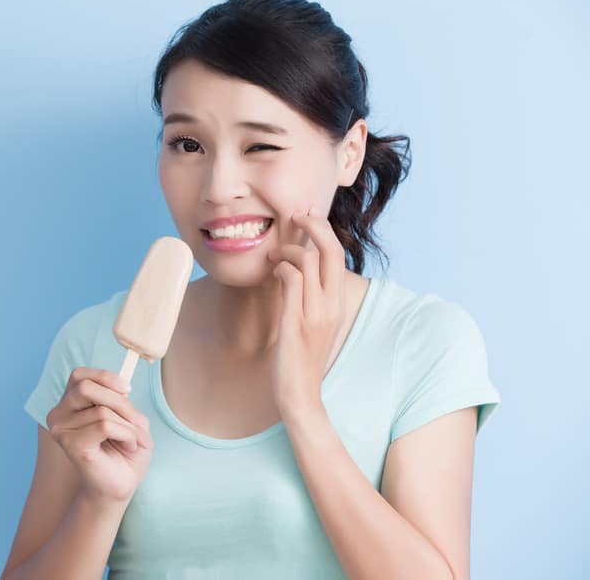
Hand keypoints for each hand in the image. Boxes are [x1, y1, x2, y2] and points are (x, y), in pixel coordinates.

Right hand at [46, 367, 153, 504]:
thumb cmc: (124, 450)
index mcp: (68, 404)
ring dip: (129, 425)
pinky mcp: (70, 445)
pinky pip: (104, 426)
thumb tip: (121, 387)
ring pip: (101, 410)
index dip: (105, 377)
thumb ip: (121, 398)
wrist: (122, 484)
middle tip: (138, 421)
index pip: (79, 375)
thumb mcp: (127, 415)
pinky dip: (126, 434)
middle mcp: (58, 415)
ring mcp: (61, 430)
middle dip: (120, 402)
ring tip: (135, 441)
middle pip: (86, 387)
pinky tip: (130, 446)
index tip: (128, 389)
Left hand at [265, 205, 346, 416]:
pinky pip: (291, 281)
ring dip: (287, 250)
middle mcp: (332, 305)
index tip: (307, 216)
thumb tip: (298, 267)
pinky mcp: (296, 323)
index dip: (323, 229)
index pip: (338, 254)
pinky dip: (280, 269)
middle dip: (312, 225)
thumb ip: (310, 295)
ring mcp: (315, 314)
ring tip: (273, 256)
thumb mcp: (312, 322)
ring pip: (308, 261)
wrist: (300, 395)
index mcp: (338, 303)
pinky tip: (272, 273)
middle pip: (330, 250)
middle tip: (294, 217)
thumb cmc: (301, 357)